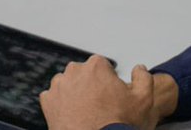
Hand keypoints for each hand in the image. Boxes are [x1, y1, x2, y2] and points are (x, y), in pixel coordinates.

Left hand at [40, 56, 158, 129]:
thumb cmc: (116, 124)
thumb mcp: (143, 100)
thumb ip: (143, 77)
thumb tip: (139, 69)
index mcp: (96, 66)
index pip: (103, 67)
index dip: (109, 82)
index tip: (111, 96)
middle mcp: (75, 71)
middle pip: (84, 74)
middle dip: (91, 86)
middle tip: (99, 105)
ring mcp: (59, 86)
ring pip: (68, 84)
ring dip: (74, 93)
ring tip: (85, 112)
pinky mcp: (47, 101)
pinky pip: (53, 98)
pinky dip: (61, 104)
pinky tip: (72, 116)